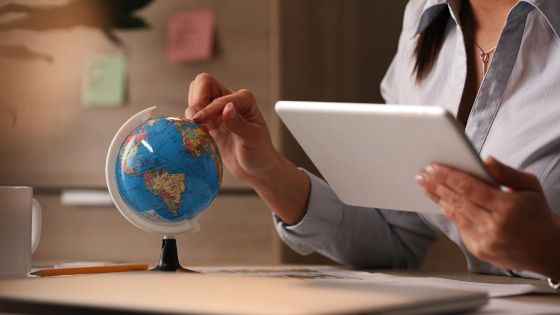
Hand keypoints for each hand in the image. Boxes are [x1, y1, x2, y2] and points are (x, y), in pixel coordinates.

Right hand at [186, 73, 310, 224]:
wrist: (255, 168)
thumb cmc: (259, 152)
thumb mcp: (253, 139)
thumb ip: (238, 123)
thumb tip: (226, 108)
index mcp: (244, 99)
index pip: (218, 95)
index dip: (208, 108)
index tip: (199, 122)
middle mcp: (229, 100)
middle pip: (202, 83)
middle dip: (196, 99)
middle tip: (198, 121)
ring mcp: (216, 111)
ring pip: (194, 97)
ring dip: (192, 112)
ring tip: (200, 130)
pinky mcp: (208, 123)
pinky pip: (191, 114)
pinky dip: (189, 122)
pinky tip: (198, 135)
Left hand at [415, 156, 559, 278]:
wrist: (548, 250)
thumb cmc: (537, 214)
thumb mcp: (530, 186)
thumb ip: (506, 172)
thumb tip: (485, 159)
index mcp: (507, 207)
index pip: (469, 187)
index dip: (447, 176)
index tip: (432, 167)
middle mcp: (494, 226)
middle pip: (456, 200)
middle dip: (436, 185)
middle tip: (421, 174)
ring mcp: (485, 241)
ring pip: (454, 214)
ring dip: (437, 198)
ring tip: (425, 185)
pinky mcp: (479, 251)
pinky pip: (459, 227)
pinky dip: (450, 212)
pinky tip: (441, 201)